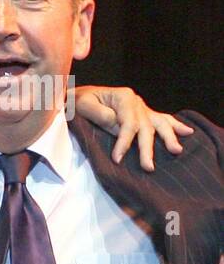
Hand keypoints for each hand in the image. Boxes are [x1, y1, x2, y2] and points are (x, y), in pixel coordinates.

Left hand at [72, 85, 192, 171]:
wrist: (76, 96)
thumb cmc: (78, 101)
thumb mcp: (82, 105)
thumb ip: (99, 114)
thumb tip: (116, 124)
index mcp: (123, 97)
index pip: (128, 123)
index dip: (124, 142)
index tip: (117, 159)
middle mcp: (136, 101)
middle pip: (145, 127)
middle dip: (147, 148)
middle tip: (148, 167)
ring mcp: (141, 107)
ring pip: (158, 123)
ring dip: (168, 138)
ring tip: (177, 151)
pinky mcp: (142, 114)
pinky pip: (161, 119)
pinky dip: (174, 125)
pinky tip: (188, 132)